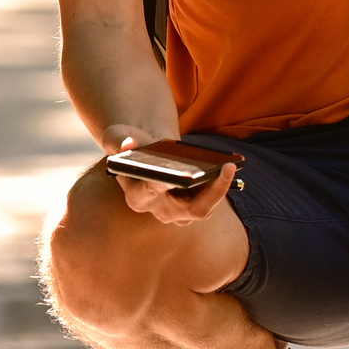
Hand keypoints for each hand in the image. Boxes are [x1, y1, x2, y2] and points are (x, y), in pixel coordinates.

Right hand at [108, 131, 237, 225]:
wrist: (149, 150)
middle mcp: (160, 210)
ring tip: (229, 165)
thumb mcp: (117, 137)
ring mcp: (180, 212)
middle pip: (189, 208)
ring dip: (219, 188)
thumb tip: (128, 144)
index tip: (175, 177)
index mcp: (137, 197)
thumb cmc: (133, 144)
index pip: (151, 193)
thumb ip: (117, 140)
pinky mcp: (195, 205)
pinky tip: (232, 164)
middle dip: (209, 192)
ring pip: (204, 207)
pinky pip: (212, 198)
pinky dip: (222, 182)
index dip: (162, 185)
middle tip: (224, 169)